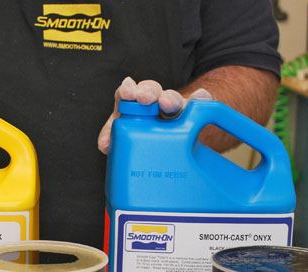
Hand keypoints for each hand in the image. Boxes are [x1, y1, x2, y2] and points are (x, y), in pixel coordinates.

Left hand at [97, 77, 211, 153]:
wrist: (174, 141)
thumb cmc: (145, 134)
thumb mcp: (127, 135)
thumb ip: (114, 136)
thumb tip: (105, 145)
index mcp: (136, 106)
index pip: (130, 93)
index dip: (128, 91)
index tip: (127, 93)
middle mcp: (155, 103)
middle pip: (152, 91)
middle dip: (148, 92)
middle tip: (143, 98)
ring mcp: (176, 110)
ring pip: (173, 99)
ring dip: (169, 99)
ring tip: (167, 103)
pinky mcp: (194, 117)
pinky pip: (200, 105)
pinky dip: (201, 100)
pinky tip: (202, 97)